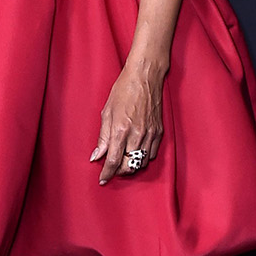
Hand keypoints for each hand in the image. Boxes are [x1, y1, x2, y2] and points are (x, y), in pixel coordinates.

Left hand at [90, 65, 163, 184]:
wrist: (145, 77)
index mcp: (121, 130)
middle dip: (118, 171)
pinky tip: (135, 152)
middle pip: (128, 166)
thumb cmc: (124, 90)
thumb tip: (96, 155)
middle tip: (111, 168)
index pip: (112, 161)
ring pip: (140, 163)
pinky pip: (151, 154)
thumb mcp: (107, 112)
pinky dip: (142, 157)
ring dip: (130, 165)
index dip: (107, 173)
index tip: (102, 179)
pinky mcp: (159, 132)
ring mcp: (150, 134)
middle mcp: (137, 135)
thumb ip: (102, 137)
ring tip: (123, 161)